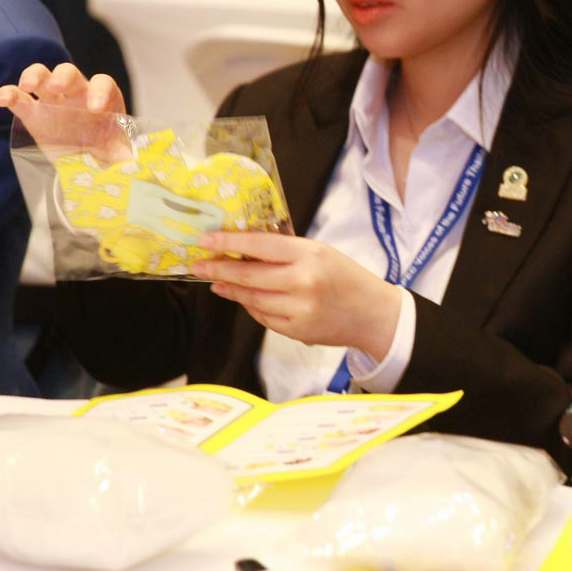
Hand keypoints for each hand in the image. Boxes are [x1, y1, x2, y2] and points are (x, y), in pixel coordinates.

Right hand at [0, 62, 130, 159]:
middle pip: (69, 73)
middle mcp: (76, 94)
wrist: (84, 162)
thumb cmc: (105, 152)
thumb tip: (135, 171)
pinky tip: (2, 98)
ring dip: (33, 76)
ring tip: (26, 86)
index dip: (100, 92)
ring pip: (41, 76)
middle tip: (57, 86)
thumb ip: (125, 160)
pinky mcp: (31, 113)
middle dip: (63, 76)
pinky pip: (18, 98)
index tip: (96, 109)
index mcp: (102, 99)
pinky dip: (8, 94)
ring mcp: (51, 100)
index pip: (102, 84)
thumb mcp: (118, 156)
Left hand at [192, 230, 403, 357]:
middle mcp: (303, 282)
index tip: (205, 240)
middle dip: (219, 269)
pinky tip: (243, 297)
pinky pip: (263, 317)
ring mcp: (299, 309)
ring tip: (217, 281)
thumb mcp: (319, 252)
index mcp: (309, 254)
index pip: (259, 245)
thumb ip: (284, 251)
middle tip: (198, 264)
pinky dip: (250, 306)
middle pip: (249, 275)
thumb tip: (243, 249)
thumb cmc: (345, 276)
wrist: (373, 313)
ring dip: (230, 289)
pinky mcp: (296, 331)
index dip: (229, 242)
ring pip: (251, 299)